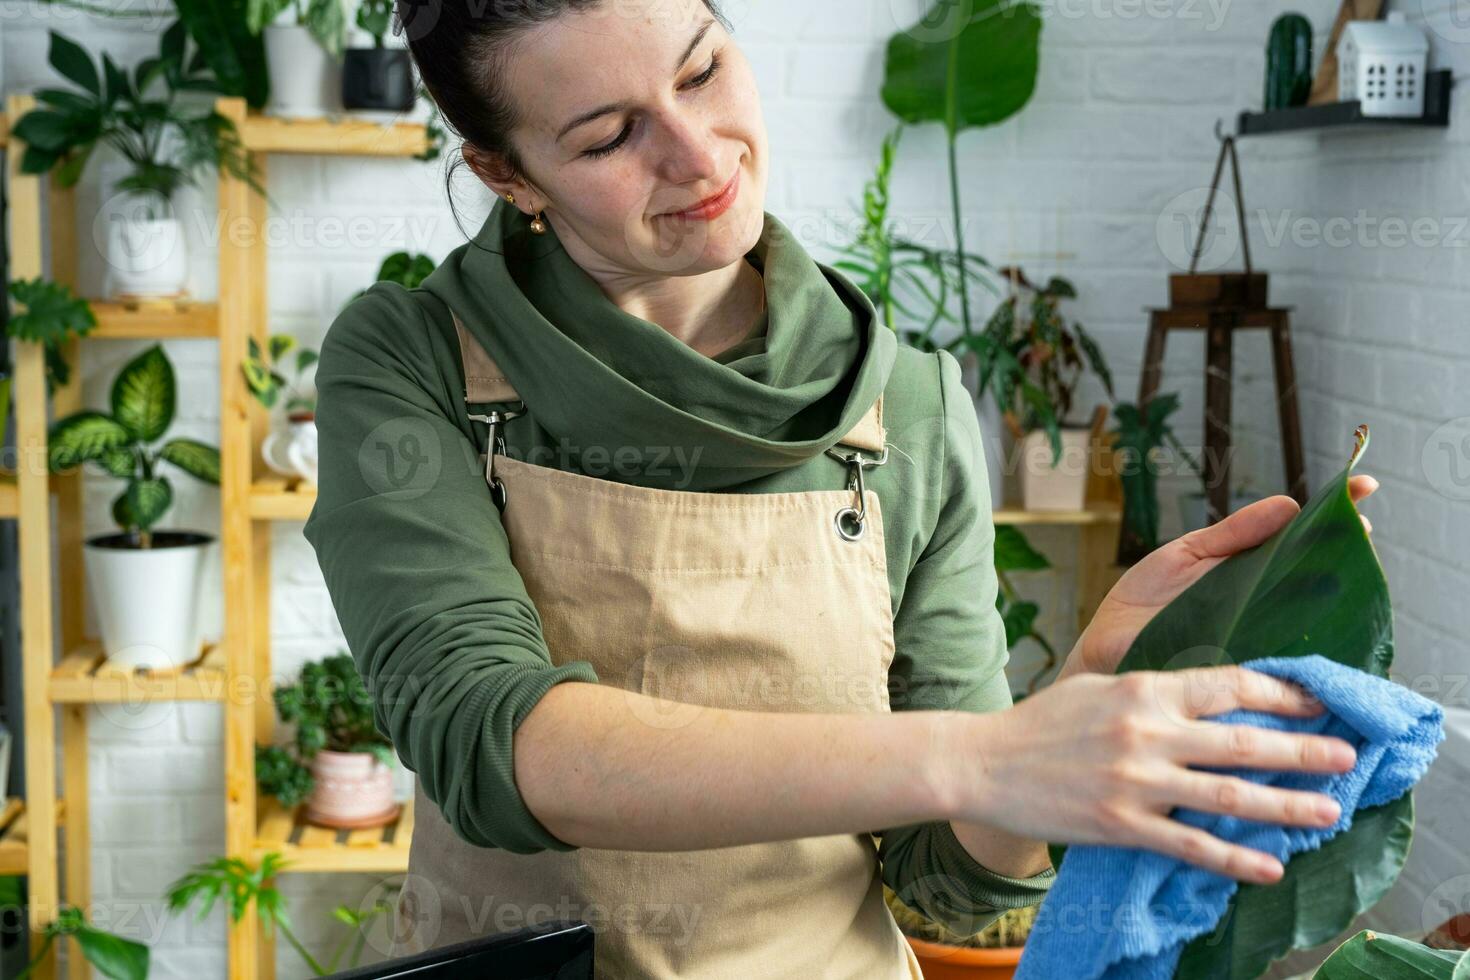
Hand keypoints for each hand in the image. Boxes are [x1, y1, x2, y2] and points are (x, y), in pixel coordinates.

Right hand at [956, 665, 1357, 882]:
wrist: (982, 762)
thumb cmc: (1040, 722)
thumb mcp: (1099, 687)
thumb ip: (1152, 692)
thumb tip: (1208, 695)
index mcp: (1143, 690)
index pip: (1230, 686)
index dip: (1281, 693)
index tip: (1314, 702)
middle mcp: (1147, 732)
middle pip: (1244, 742)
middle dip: (1304, 750)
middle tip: (1347, 756)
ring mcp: (1136, 782)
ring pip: (1229, 796)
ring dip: (1287, 805)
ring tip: (1328, 810)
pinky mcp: (1121, 825)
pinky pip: (1191, 846)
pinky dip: (1235, 860)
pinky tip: (1268, 867)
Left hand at [1065, 475, 1379, 677]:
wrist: (1104, 648)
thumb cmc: (1142, 601)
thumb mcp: (1185, 555)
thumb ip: (1233, 533)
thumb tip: (1289, 504)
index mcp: (1250, 568)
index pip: (1302, 536)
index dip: (1335, 513)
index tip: (1365, 486)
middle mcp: (1264, 603)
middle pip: (1320, 574)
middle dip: (1346, 549)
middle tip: (1361, 528)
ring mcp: (1259, 635)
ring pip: (1314, 616)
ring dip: (1338, 594)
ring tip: (1353, 563)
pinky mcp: (1246, 668)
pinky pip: (1286, 658)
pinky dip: (1309, 647)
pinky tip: (1328, 630)